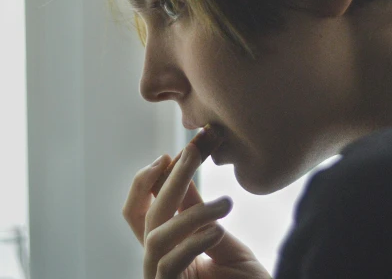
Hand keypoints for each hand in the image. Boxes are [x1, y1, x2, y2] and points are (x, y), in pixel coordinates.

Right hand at [123, 144, 271, 278]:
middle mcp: (157, 266)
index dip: (150, 179)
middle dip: (172, 177)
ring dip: (190, 212)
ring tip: (226, 203)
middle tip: (197, 148)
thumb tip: (185, 172)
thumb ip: (200, 215)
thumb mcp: (223, 243)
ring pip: (156, 236)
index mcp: (167, 252)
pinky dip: (193, 242)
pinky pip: (170, 265)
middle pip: (147, 214)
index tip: (174, 151)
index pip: (141, 209)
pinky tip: (218, 230)